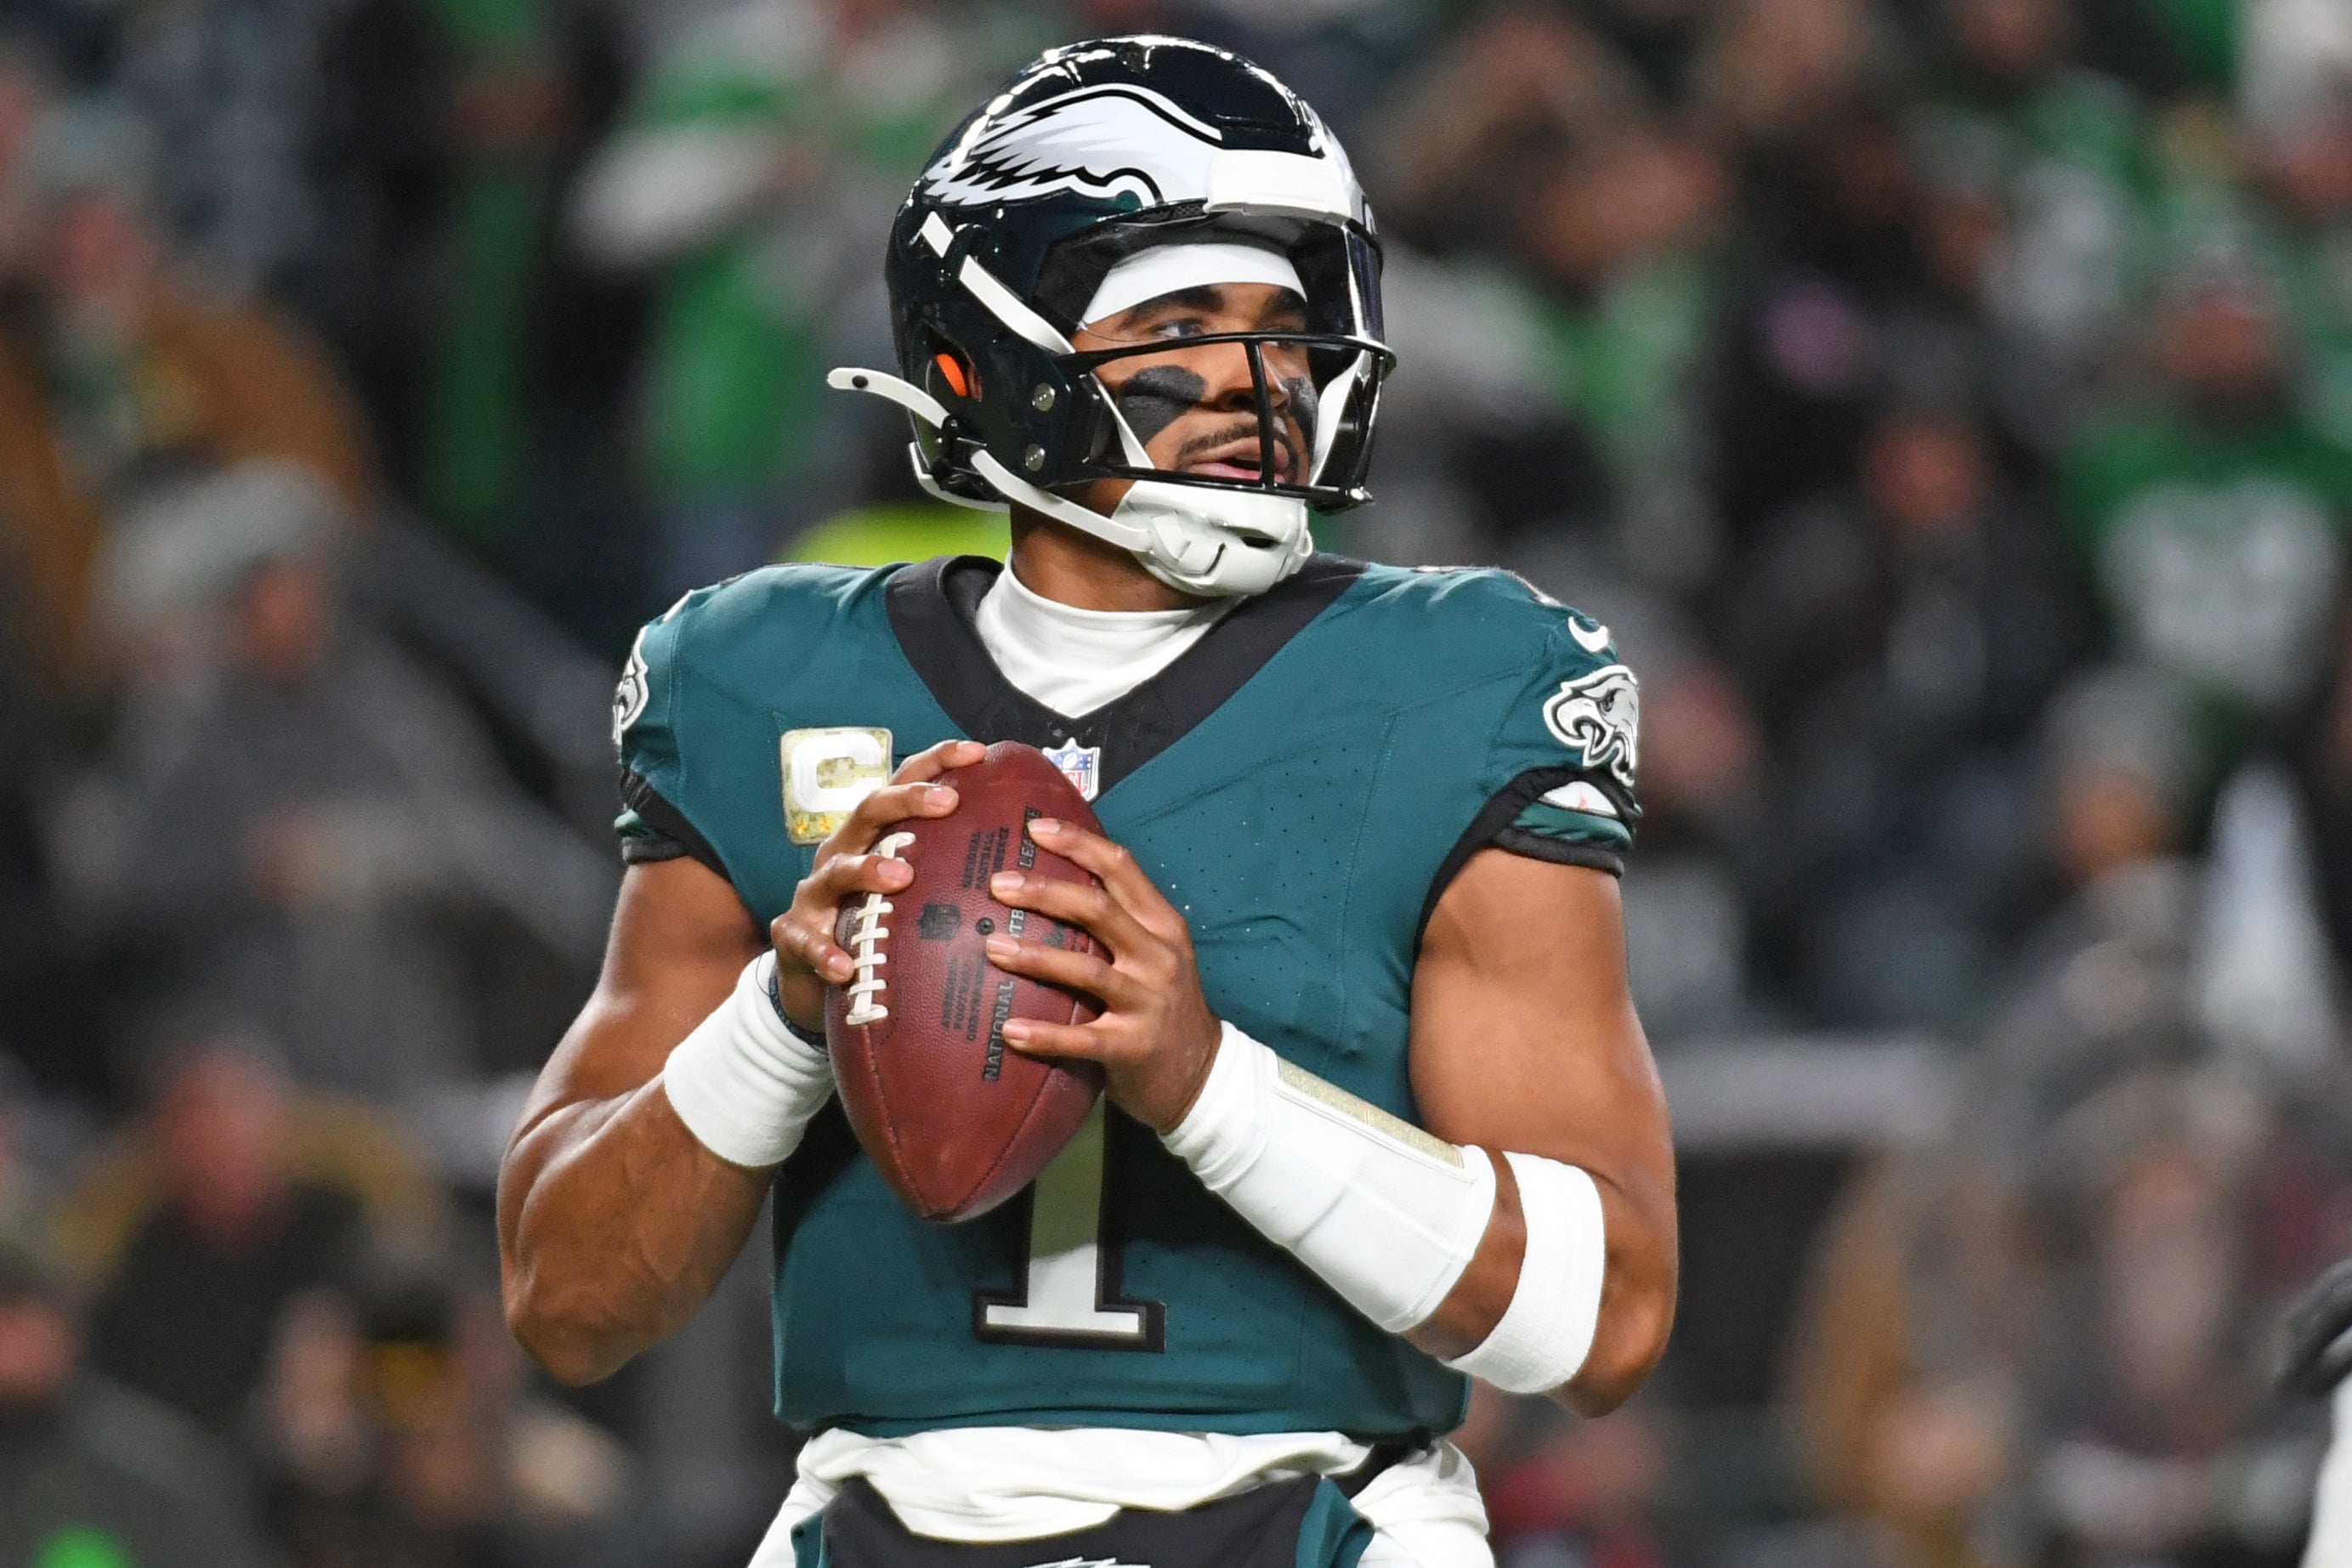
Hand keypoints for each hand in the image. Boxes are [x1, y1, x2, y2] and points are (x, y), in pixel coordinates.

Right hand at [768, 739, 985, 1031]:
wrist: (811, 968)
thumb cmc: (874, 918)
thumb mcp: (909, 889)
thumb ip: (949, 867)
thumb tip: (1026, 858)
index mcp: (872, 835)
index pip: (902, 784)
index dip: (936, 762)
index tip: (977, 751)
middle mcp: (842, 851)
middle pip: (869, 811)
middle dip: (907, 801)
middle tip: (948, 802)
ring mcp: (815, 893)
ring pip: (837, 872)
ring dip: (868, 871)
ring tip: (901, 878)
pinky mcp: (794, 935)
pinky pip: (807, 942)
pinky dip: (825, 954)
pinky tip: (844, 968)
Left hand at [983, 818, 1222, 1131]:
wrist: (1201, 1073)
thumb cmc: (1161, 1002)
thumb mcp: (1154, 951)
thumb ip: (1116, 919)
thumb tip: (1047, 879)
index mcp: (1162, 924)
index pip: (1122, 869)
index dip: (1078, 843)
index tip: (1034, 827)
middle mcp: (1159, 957)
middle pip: (1100, 910)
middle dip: (1046, 892)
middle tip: (998, 884)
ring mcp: (1148, 1003)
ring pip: (1088, 971)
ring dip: (1037, 957)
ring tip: (993, 947)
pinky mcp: (1132, 1048)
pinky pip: (1082, 1040)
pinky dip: (1044, 1034)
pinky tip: (1009, 1030)